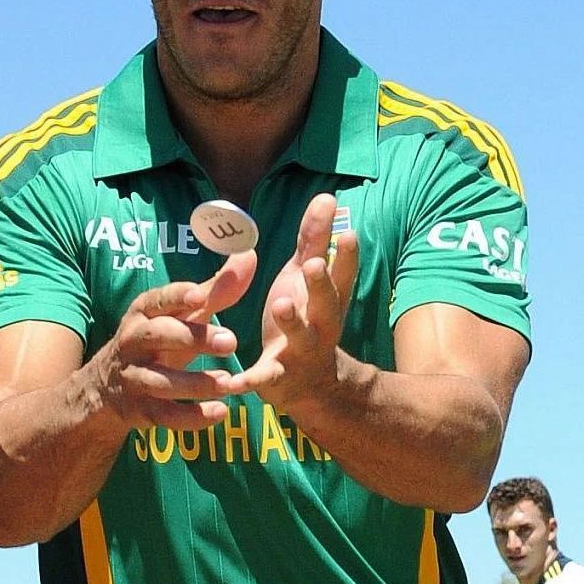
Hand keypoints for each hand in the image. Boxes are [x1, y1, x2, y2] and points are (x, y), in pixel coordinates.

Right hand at [89, 250, 255, 430]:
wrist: (105, 390)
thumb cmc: (155, 343)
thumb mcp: (179, 316)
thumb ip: (215, 291)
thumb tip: (249, 255)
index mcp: (143, 314)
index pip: (157, 300)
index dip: (177, 297)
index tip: (199, 295)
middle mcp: (133, 343)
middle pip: (158, 337)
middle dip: (193, 338)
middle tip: (231, 342)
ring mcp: (134, 378)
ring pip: (161, 381)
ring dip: (196, 383)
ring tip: (228, 383)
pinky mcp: (140, 411)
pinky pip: (165, 416)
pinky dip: (191, 418)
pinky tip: (220, 413)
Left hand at [228, 192, 361, 413]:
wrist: (312, 387)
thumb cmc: (306, 318)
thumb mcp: (307, 279)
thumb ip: (315, 241)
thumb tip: (327, 196)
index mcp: (327, 300)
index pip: (342, 275)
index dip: (346, 256)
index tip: (349, 233)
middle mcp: (321, 326)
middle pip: (326, 305)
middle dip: (322, 285)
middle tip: (314, 265)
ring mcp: (301, 352)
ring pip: (299, 337)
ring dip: (291, 322)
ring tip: (281, 305)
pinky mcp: (277, 378)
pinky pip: (264, 378)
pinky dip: (250, 381)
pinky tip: (235, 381)